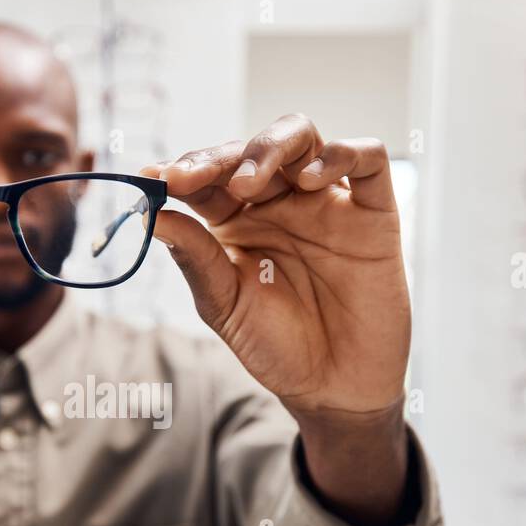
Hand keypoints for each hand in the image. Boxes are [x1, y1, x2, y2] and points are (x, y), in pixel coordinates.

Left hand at [142, 113, 409, 417]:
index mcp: (237, 219)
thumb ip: (195, 258)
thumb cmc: (276, 346)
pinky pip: (368, 158)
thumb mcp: (225, 306)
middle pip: (252, 148)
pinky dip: (341, 153)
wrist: (333, 388)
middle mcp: (280, 202)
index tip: (154, 177)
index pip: (208, 178)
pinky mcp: (373, 210)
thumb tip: (151, 215)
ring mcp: (327, 201)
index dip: (182, 170)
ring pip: (304, 137)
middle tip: (195, 178)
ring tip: (249, 180)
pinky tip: (310, 179)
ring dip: (272, 146)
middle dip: (220, 156)